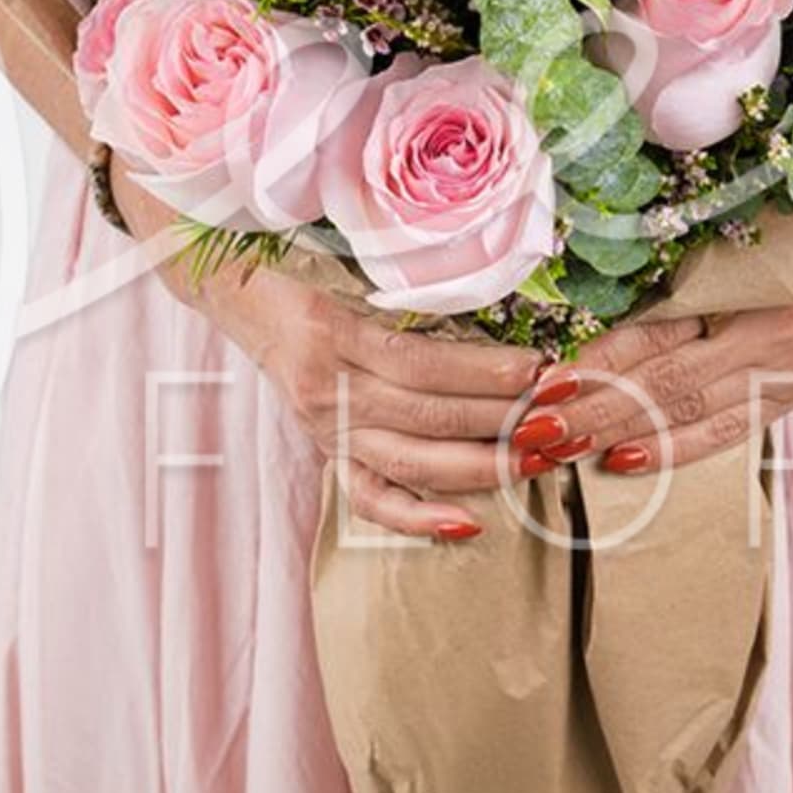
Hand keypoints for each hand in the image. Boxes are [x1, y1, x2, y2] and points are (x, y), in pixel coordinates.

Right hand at [114, 160, 545, 541]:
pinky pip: (370, 499)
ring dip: (480, 467)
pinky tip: (467, 524)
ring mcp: (323, 428)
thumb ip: (410, 293)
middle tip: (559, 418)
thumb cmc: (301, 270)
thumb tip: (495, 302)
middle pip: (426, 417)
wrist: (232, 293)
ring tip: (536, 461)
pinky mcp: (324, 451)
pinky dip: (417, 518)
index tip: (542, 369)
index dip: (486, 371)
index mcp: (334, 333)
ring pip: (409, 461)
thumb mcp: (351, 268)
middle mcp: (326, 389)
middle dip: (501, 421)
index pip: (424, 364)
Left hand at [536, 216, 792, 475]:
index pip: (660, 339)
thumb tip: (594, 324)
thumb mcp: (728, 234)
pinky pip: (726, 432)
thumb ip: (673, 281)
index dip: (599, 364)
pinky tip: (625, 460)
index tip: (545, 381)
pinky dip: (672, 448)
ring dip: (620, 435)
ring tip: (563, 450)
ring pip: (690, 417)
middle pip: (667, 387)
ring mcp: (790, 377)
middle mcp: (776, 344)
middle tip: (534, 432)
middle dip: (595, 412)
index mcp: (756, 294)